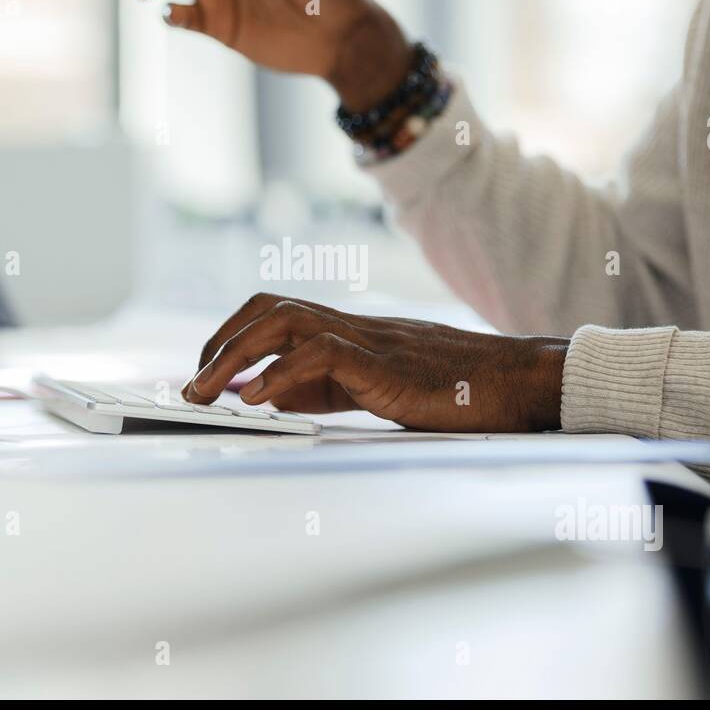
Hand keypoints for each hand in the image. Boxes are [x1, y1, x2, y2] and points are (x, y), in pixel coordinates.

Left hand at [183, 294, 567, 431]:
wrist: (518, 382)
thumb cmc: (458, 391)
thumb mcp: (377, 390)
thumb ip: (324, 387)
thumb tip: (267, 394)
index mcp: (352, 332)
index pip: (276, 315)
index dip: (232, 337)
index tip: (205, 374)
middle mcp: (354, 327)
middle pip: (269, 309)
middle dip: (220, 343)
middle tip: (191, 386)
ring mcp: (369, 340)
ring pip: (284, 321)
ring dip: (234, 356)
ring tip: (206, 392)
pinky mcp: (385, 363)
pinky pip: (322, 354)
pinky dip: (279, 375)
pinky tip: (256, 399)